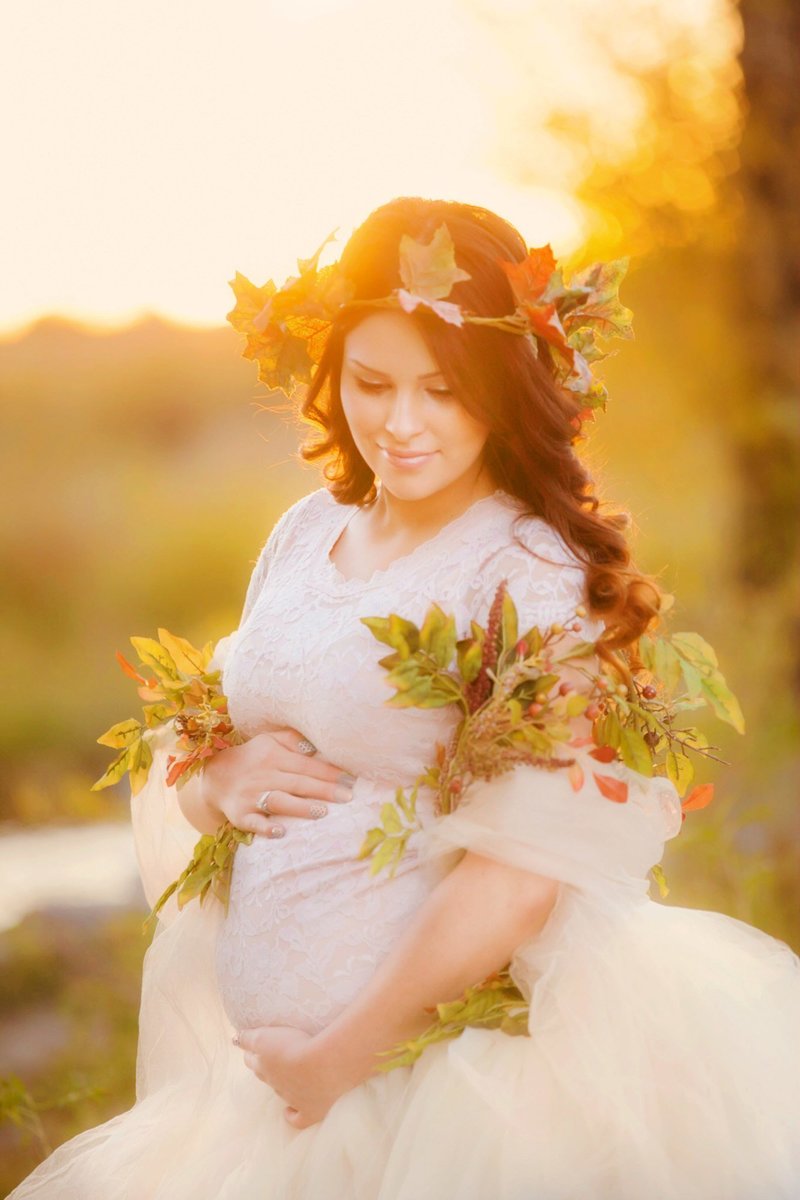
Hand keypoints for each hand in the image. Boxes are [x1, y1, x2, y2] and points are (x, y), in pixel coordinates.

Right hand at [200, 728, 357, 838]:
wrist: (214, 777)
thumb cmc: (252, 758)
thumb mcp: (269, 740)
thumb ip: (293, 739)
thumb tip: (317, 746)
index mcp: (273, 755)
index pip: (306, 764)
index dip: (329, 772)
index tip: (351, 779)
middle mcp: (263, 774)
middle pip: (298, 782)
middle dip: (324, 790)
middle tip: (348, 797)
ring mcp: (251, 796)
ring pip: (279, 801)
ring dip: (301, 807)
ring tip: (323, 812)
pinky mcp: (240, 814)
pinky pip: (253, 822)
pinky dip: (266, 827)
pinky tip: (281, 832)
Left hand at [234, 1025, 348, 1128]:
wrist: (326, 1066)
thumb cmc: (298, 1044)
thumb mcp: (266, 1036)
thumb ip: (248, 1038)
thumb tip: (234, 1039)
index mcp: (265, 1065)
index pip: (251, 1059)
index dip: (250, 1052)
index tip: (250, 1047)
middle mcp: (275, 1083)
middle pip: (263, 1075)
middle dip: (262, 1066)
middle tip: (267, 1056)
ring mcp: (292, 1099)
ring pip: (280, 1092)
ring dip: (280, 1084)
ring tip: (285, 1074)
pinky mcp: (309, 1111)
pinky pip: (296, 1119)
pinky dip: (291, 1116)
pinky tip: (289, 1112)